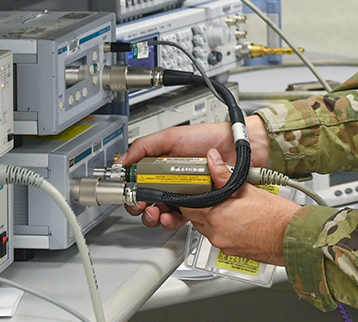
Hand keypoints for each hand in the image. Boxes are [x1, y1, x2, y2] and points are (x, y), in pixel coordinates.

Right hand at [124, 116, 270, 228]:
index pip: (137, 181)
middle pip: (145, 200)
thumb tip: (122, 160)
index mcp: (159, 165)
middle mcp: (169, 181)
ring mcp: (182, 195)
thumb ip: (144, 146)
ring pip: (160, 213)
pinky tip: (171, 215)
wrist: (234, 148)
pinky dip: (171, 221)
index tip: (128, 192)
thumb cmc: (207, 138)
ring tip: (156, 211)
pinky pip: (180, 219)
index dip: (129, 189)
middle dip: (139, 206)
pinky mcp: (196, 206)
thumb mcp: (171, 137)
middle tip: (141, 203)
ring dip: (153, 216)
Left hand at [179, 148, 299, 265]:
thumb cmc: (277, 216)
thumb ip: (223, 175)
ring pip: (207, 229)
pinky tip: (237, 219)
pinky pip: (220, 238)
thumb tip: (212, 160)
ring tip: (228, 205)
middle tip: (211, 193)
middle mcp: (216, 235)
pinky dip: (223, 228)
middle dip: (200, 205)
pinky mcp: (232, 253)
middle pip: (195, 218)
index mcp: (216, 217)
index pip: (188, 206)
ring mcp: (224, 246)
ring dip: (212, 217)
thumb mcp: (247, 189)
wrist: (294, 238)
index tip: (192, 187)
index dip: (188, 195)